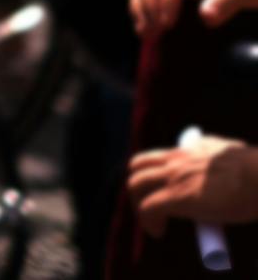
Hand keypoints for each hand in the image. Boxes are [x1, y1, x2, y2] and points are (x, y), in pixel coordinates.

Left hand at [128, 134, 257, 237]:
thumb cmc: (255, 172)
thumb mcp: (229, 153)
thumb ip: (216, 154)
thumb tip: (216, 162)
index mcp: (189, 150)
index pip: (156, 157)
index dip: (151, 174)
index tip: (161, 191)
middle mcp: (176, 160)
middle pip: (137, 166)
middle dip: (138, 188)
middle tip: (151, 207)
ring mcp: (174, 177)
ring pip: (136, 185)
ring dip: (139, 205)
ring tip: (153, 222)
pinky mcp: (177, 196)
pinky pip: (148, 208)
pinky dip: (148, 221)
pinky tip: (157, 232)